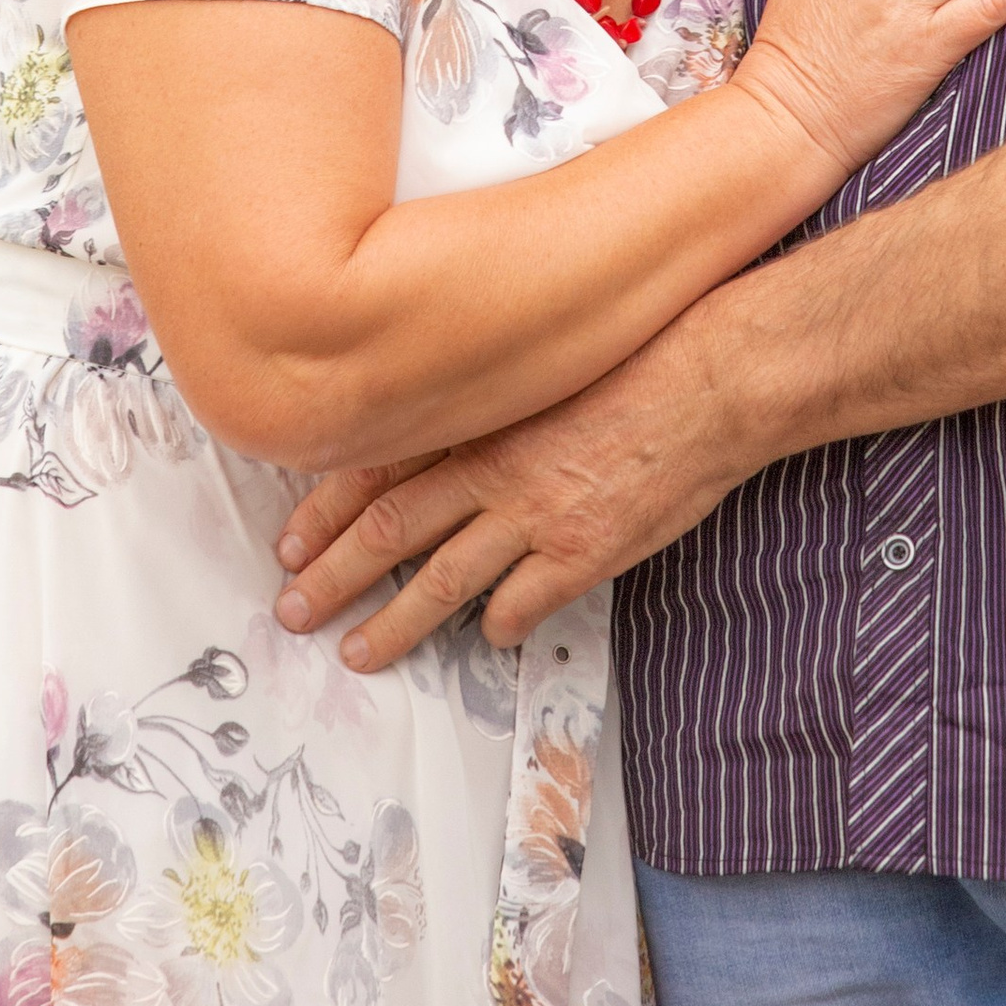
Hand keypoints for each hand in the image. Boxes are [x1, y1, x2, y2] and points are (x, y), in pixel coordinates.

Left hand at [272, 327, 733, 666]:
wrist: (714, 377)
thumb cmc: (640, 354)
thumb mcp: (545, 361)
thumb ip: (493, 402)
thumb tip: (449, 433)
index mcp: (478, 413)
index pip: (375, 467)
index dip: (323, 510)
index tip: (291, 542)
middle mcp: (493, 465)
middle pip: (388, 531)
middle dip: (333, 577)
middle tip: (296, 609)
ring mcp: (535, 514)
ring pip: (440, 582)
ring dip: (392, 624)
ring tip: (359, 651)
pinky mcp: (582, 553)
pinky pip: (519, 607)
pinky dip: (495, 627)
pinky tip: (485, 636)